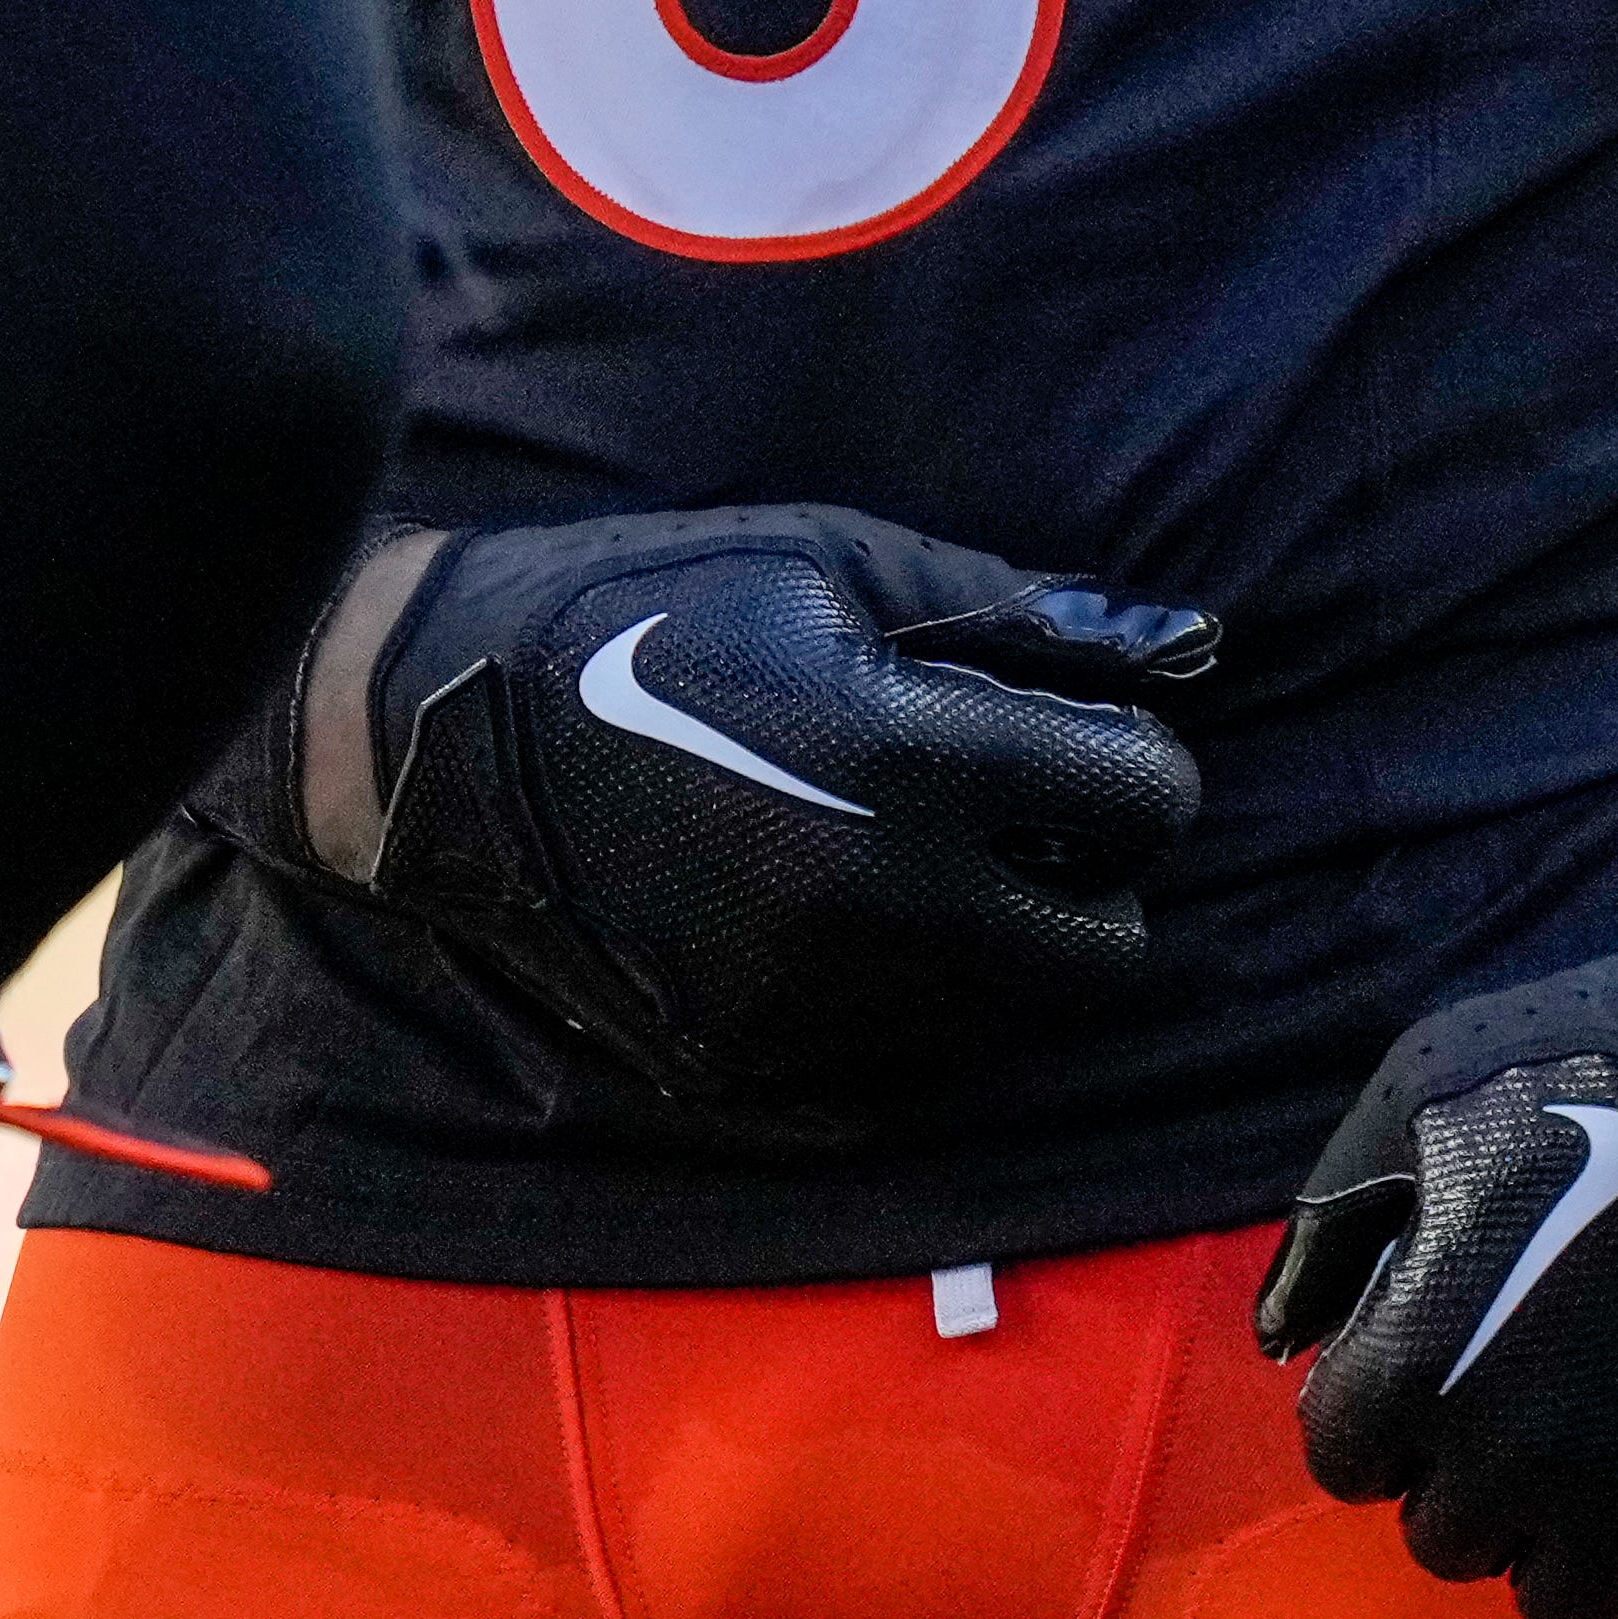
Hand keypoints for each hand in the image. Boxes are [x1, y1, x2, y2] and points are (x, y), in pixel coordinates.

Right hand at [337, 508, 1215, 1109]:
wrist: (438, 732)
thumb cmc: (648, 603)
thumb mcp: (834, 557)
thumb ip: (1018, 610)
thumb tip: (1179, 638)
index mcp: (919, 764)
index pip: (1140, 803)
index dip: (1130, 760)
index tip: (1080, 737)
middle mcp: (886, 909)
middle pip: (1103, 949)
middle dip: (1085, 875)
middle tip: (1014, 808)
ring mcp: (816, 1004)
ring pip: (998, 1006)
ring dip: (985, 933)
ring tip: (893, 841)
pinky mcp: (749, 1061)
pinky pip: (885, 1041)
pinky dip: (886, 982)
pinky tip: (810, 896)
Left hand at [1249, 904, 1617, 1618]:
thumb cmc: (1595, 1060)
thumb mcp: (1413, 1098)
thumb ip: (1332, 1231)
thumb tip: (1284, 1336)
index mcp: (1426, 1364)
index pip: (1344, 1458)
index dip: (1371, 1402)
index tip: (1412, 1354)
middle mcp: (1526, 1454)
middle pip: (1447, 1534)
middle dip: (1456, 1469)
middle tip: (1498, 1386)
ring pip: (1562, 1594)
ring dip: (1554, 1531)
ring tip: (1577, 1438)